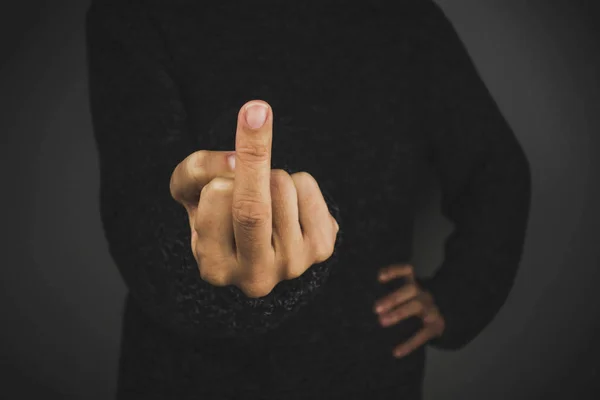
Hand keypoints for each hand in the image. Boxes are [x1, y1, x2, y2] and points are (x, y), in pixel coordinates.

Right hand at [170, 100, 339, 297]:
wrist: (264, 245)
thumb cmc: (220, 215)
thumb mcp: (191, 192)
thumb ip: (196, 171)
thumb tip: (238, 161)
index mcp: (216, 269)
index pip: (215, 206)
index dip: (217, 180)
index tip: (220, 178)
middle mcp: (256, 277)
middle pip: (253, 209)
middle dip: (253, 155)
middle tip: (256, 110)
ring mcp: (294, 264)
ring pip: (281, 187)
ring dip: (270, 176)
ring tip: (265, 199)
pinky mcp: (323, 246)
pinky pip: (307, 186)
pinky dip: (296, 181)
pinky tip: (288, 204)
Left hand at [373, 264, 444, 357]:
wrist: (444, 319)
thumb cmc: (414, 306)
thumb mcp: (407, 298)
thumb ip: (390, 297)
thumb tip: (360, 302)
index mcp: (414, 285)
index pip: (407, 271)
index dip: (395, 271)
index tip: (379, 277)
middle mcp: (423, 294)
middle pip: (411, 289)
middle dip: (393, 297)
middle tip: (375, 308)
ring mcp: (431, 309)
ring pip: (416, 306)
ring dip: (399, 312)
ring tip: (381, 321)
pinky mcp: (435, 327)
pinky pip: (423, 334)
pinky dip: (409, 344)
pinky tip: (396, 352)